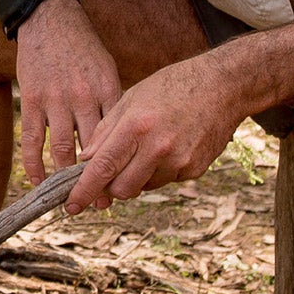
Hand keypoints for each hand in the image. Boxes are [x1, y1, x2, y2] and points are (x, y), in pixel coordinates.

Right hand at [14, 0, 120, 184]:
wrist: (50, 18)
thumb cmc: (83, 47)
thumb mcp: (107, 70)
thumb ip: (113, 103)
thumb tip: (122, 138)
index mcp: (109, 91)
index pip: (118, 138)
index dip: (121, 165)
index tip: (125, 188)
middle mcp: (84, 98)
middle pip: (93, 150)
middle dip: (98, 180)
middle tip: (101, 205)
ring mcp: (56, 100)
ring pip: (62, 150)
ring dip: (67, 178)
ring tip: (72, 198)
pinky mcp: (33, 100)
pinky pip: (34, 139)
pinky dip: (35, 163)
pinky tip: (38, 180)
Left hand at [68, 56, 246, 212]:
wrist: (223, 87)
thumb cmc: (171, 87)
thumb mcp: (131, 99)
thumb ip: (105, 131)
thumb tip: (85, 161)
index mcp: (136, 127)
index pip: (102, 168)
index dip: (83, 191)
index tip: (71, 206)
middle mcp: (158, 148)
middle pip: (122, 189)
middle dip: (110, 188)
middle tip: (107, 174)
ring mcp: (179, 161)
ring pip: (143, 187)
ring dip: (135, 178)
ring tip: (144, 148)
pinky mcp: (195, 170)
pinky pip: (165, 181)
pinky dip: (157, 172)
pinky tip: (166, 148)